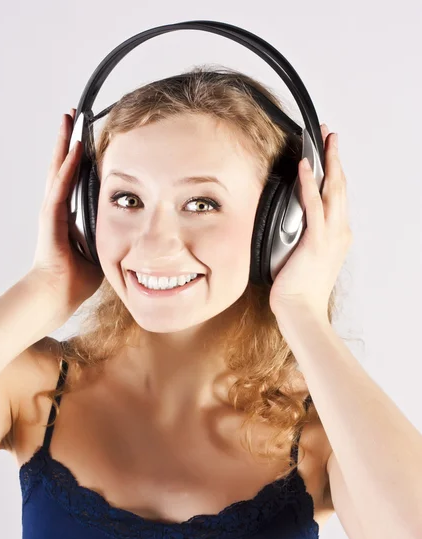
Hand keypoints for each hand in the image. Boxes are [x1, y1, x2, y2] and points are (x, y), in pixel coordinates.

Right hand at [30, 109, 103, 324]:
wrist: (57, 295)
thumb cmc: (75, 279)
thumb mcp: (98, 250)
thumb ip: (107, 235)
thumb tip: (127, 230)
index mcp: (67, 214)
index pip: (73, 178)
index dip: (79, 156)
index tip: (84, 136)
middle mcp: (57, 207)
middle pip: (63, 165)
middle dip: (68, 139)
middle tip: (72, 115)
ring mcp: (52, 210)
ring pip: (59, 168)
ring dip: (65, 142)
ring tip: (68, 118)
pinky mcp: (51, 217)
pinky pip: (60, 186)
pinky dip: (67, 166)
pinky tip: (74, 148)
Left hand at [269, 124, 351, 320]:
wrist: (302, 311)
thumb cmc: (301, 290)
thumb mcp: (306, 258)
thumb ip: (304, 238)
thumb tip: (291, 225)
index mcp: (337, 235)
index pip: (337, 196)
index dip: (334, 172)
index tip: (329, 153)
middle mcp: (339, 232)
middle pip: (339, 186)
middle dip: (334, 157)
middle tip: (329, 135)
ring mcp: (331, 235)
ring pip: (332, 190)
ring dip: (327, 162)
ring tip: (322, 140)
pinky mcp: (317, 240)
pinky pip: (314, 205)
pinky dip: (309, 184)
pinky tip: (305, 167)